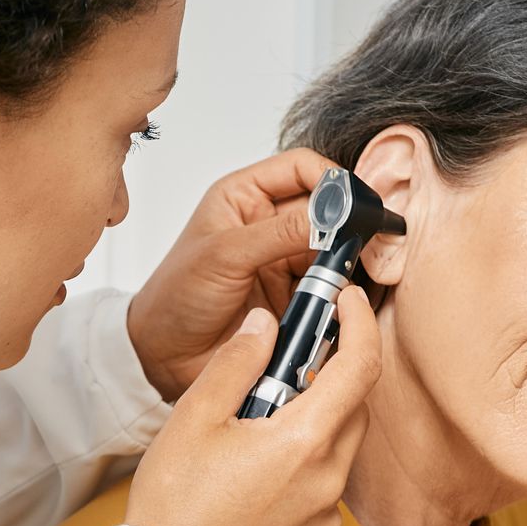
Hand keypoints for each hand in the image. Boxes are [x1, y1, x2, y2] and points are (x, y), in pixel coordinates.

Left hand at [127, 149, 335, 402]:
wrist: (165, 357)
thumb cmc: (175, 297)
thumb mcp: (224, 255)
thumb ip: (280, 232)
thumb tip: (331, 215)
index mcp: (245, 196)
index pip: (301, 168)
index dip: (331, 178)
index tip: (353, 202)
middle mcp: (268, 223)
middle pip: (326, 208)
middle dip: (345, 224)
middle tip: (361, 242)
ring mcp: (284, 260)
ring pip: (333, 249)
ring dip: (342, 262)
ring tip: (339, 278)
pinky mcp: (295, 296)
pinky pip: (330, 286)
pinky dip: (338, 293)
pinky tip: (335, 300)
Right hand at [127, 285, 378, 525]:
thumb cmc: (174, 503)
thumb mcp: (195, 418)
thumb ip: (238, 362)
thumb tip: (266, 325)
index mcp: (304, 442)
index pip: (360, 367)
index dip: (360, 324)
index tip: (348, 301)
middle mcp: (328, 481)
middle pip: (352, 408)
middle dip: (329, 376)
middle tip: (284, 364)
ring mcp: (327, 517)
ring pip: (338, 449)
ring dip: (313, 425)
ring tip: (257, 426)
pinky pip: (324, 489)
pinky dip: (304, 468)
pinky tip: (259, 475)